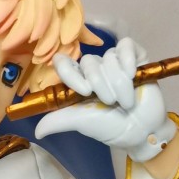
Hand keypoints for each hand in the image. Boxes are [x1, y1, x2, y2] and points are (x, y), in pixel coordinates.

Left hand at [35, 37, 175, 162]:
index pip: (63, 62)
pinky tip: (132, 75)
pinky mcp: (134, 57)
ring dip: (118, 83)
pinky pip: (125, 46)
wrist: (142, 131)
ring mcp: (114, 62)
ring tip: (126, 101)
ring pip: (109, 59)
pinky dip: (128, 60)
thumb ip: (58, 121)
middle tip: (111, 103)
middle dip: (101, 86)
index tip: (84, 92)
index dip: (71, 73)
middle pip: (89, 62)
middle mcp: (94, 69)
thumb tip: (37, 132)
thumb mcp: (81, 123)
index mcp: (78, 81)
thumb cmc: (111, 127)